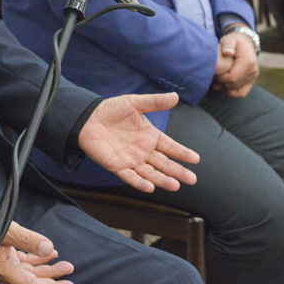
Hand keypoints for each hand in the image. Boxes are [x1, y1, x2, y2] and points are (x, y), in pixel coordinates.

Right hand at [0, 201, 76, 283]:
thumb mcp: (6, 229)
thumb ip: (28, 239)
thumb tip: (47, 248)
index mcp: (1, 268)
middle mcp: (2, 270)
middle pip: (32, 282)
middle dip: (53, 283)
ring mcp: (3, 262)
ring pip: (30, 272)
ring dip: (48, 270)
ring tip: (66, 267)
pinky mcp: (3, 254)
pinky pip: (24, 261)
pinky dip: (38, 259)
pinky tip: (50, 254)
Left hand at [78, 93, 199, 192]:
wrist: (88, 118)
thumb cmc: (111, 109)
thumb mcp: (135, 103)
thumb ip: (155, 102)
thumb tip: (175, 96)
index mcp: (150, 136)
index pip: (170, 146)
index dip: (182, 153)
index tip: (195, 159)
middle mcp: (144, 150)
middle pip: (164, 163)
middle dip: (178, 171)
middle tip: (192, 179)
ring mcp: (132, 159)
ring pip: (151, 173)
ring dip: (162, 180)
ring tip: (175, 185)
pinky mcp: (118, 166)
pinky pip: (130, 177)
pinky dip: (140, 182)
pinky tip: (150, 187)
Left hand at [212, 31, 258, 98]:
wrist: (245, 42)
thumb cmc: (234, 41)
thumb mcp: (230, 39)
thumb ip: (228, 45)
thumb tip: (227, 53)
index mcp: (248, 62)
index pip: (232, 78)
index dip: (221, 78)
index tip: (215, 72)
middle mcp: (253, 71)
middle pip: (233, 85)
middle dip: (222, 82)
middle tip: (216, 74)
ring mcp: (253, 76)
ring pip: (237, 90)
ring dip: (226, 87)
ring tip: (220, 79)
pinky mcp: (251, 80)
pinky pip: (243, 93)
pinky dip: (233, 92)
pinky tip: (225, 85)